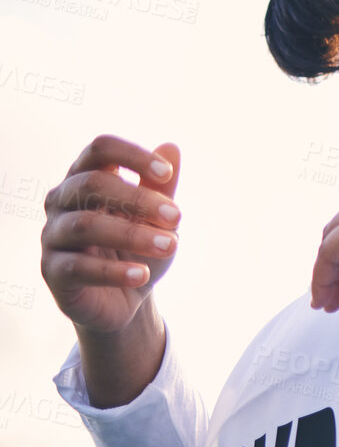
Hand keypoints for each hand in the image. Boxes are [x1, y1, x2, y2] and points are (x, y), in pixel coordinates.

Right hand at [42, 136, 180, 333]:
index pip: (99, 150)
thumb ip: (160, 187)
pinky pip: (79, 267)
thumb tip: (171, 147)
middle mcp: (61, 203)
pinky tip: (141, 275)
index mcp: (85, 179)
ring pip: (85, 225)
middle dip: (139, 199)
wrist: (125, 299)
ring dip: (132, 235)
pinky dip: (114, 271)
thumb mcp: (155, 219)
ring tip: (172, 246)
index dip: (131, 156)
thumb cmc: (137, 249)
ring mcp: (53, 236)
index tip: (167, 173)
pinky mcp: (53, 272)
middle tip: (178, 217)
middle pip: (91, 184)